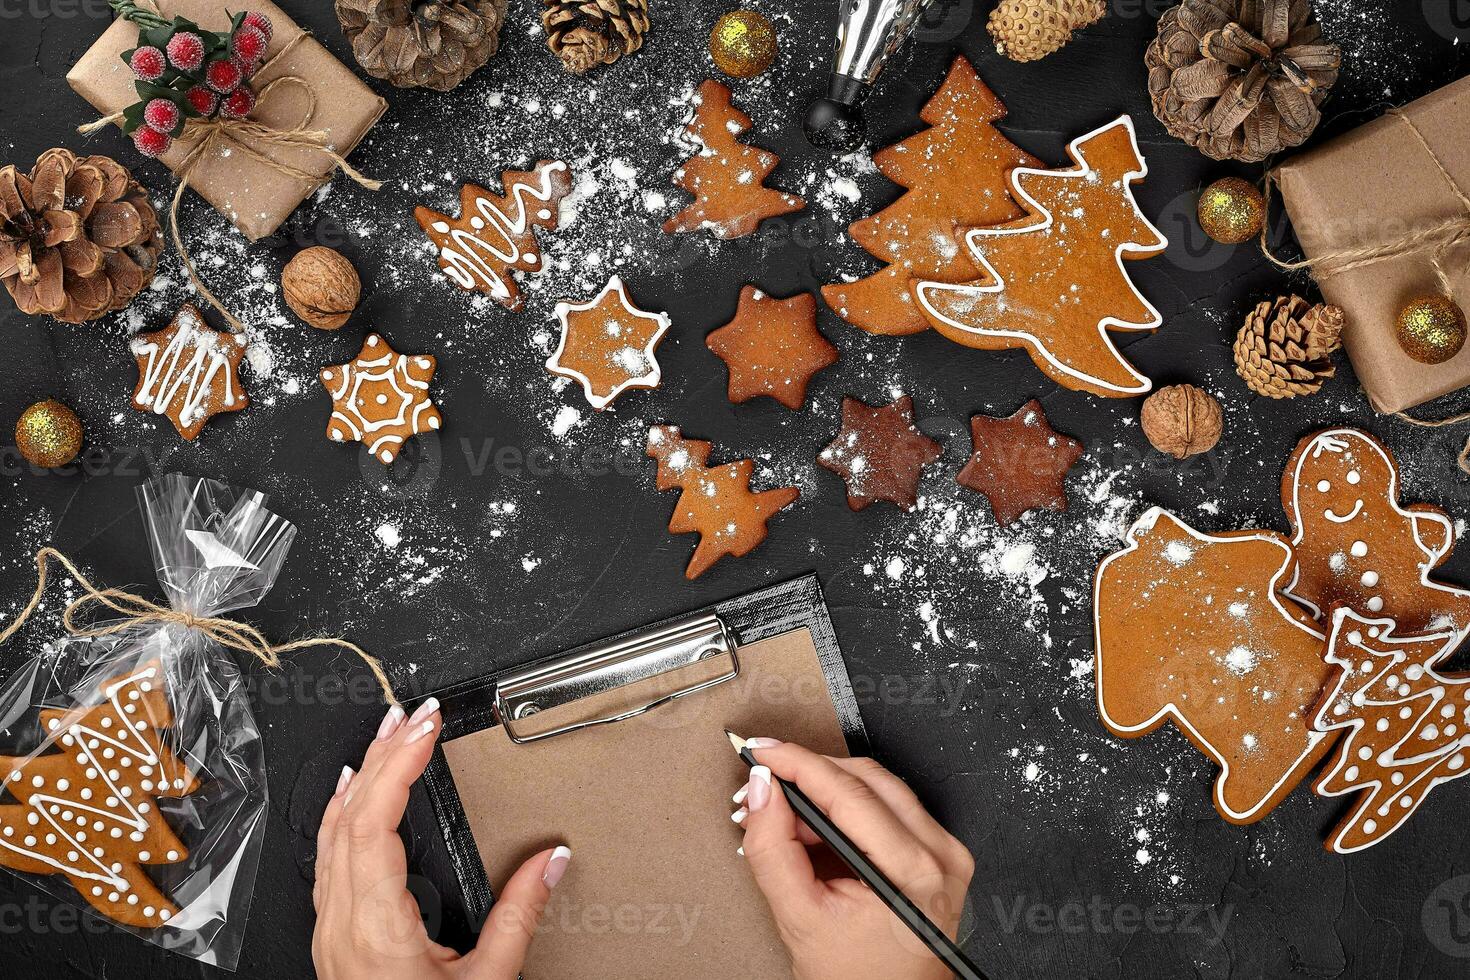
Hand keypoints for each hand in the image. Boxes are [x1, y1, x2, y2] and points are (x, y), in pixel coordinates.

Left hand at [312, 699, 572, 979]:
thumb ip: (520, 916)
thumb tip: (552, 860)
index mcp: (375, 927)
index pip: (372, 822)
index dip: (397, 765)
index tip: (425, 726)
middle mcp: (341, 923)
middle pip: (347, 817)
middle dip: (383, 755)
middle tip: (416, 714)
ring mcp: (330, 931)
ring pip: (329, 835)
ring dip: (361, 778)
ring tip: (386, 736)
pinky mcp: (332, 939)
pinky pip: (326, 859)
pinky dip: (342, 814)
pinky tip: (352, 797)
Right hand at [734, 740, 974, 979]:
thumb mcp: (799, 919)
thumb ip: (773, 850)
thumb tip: (762, 790)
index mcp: (913, 873)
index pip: (847, 794)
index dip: (797, 763)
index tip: (761, 750)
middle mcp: (941, 855)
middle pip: (866, 779)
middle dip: (809, 772)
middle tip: (765, 782)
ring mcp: (948, 852)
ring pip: (879, 785)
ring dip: (827, 785)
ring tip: (786, 810)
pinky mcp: (943, 852)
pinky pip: (892, 804)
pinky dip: (850, 803)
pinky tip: (818, 822)